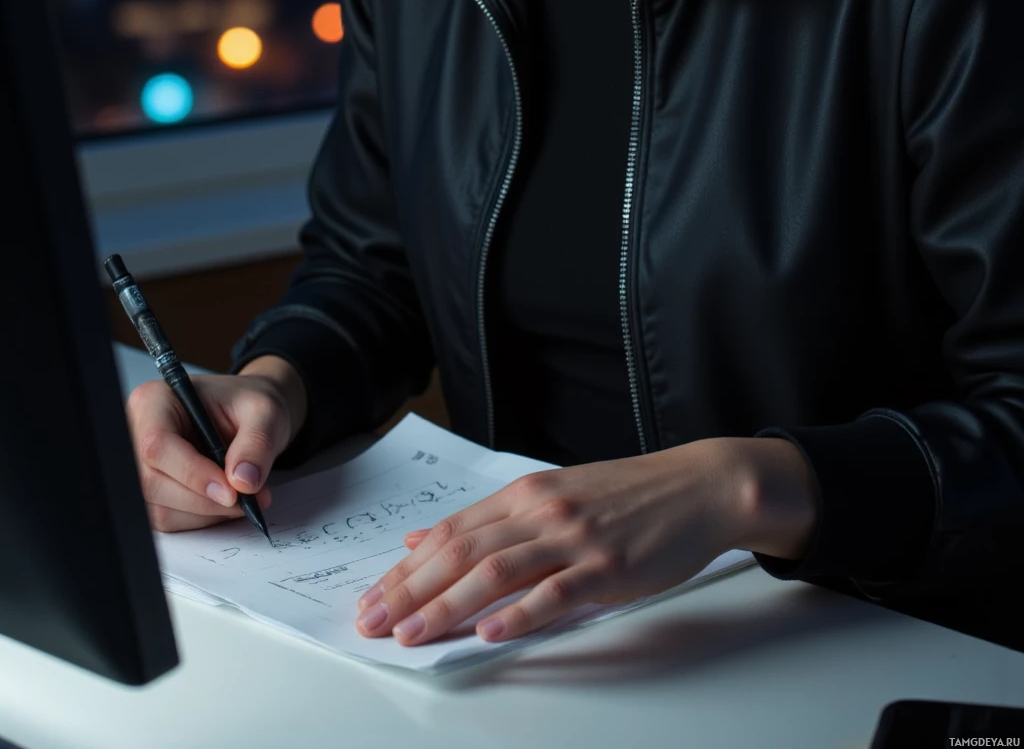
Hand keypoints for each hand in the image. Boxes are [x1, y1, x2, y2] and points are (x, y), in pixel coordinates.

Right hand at [126, 360, 302, 532]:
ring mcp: (142, 467)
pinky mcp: (154, 492)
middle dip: (204, 500)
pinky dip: (203, 518)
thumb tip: (243, 481)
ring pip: (161, 509)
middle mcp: (138, 433)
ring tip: (244, 498)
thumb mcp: (265, 412)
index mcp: (155, 401)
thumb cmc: (248, 406)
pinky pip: (170, 519)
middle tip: (246, 500)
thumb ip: (257, 443)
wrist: (250, 418)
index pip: (158, 445)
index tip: (231, 491)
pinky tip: (226, 503)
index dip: (192, 473)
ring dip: (207, 513)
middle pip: (153, 483)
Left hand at [354, 438, 754, 646]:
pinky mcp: (607, 568)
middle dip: (410, 589)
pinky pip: (555, 593)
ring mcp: (574, 539)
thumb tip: (421, 536)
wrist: (696, 486)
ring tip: (412, 633)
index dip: (405, 567)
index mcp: (524, 493)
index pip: (450, 531)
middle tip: (374, 622)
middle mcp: (541, 511)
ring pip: (496, 572)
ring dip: (447, 606)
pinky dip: (518, 614)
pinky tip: (489, 631)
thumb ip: (489, 520)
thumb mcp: (551, 494)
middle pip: (461, 551)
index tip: (372, 596)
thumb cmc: (626, 497)